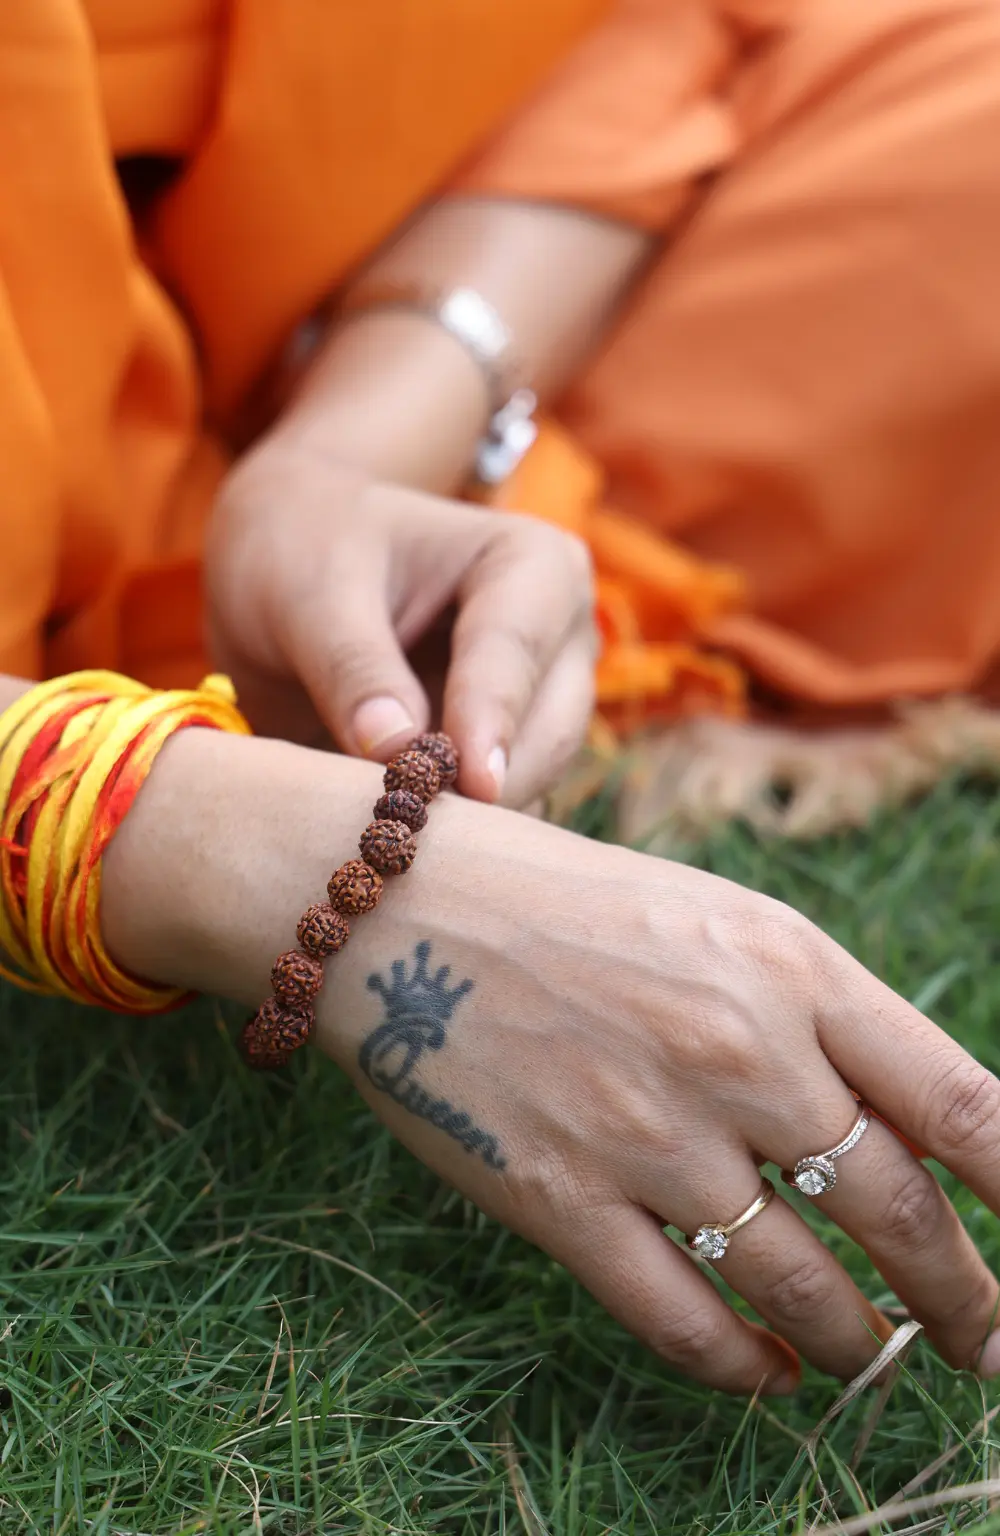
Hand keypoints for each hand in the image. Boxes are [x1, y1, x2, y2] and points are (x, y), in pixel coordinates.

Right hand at [101, 729, 999, 1394]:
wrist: (397, 901)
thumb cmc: (567, 900)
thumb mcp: (717, 918)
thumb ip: (816, 1012)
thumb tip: (907, 1124)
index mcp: (788, 967)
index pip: (961, 1104)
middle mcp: (736, 1053)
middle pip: (898, 1216)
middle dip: (961, 1298)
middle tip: (980, 1338)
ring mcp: (647, 1133)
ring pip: (802, 1286)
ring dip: (858, 1338)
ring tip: (875, 1351)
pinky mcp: (560, 1198)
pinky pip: (685, 1321)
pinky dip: (745, 1365)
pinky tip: (768, 1371)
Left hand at [205, 434, 595, 805]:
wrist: (288, 564)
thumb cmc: (307, 551)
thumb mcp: (310, 595)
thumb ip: (353, 668)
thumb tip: (396, 751)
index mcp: (532, 565)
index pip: (516, 650)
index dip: (492, 719)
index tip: (472, 785)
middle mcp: (561, 637)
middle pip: (547, 730)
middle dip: (484, 786)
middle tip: (410, 834)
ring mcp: (543, 702)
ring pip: (531, 782)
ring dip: (464, 818)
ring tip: (384, 840)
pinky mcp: (509, 756)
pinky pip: (496, 809)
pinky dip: (450, 831)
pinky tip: (389, 847)